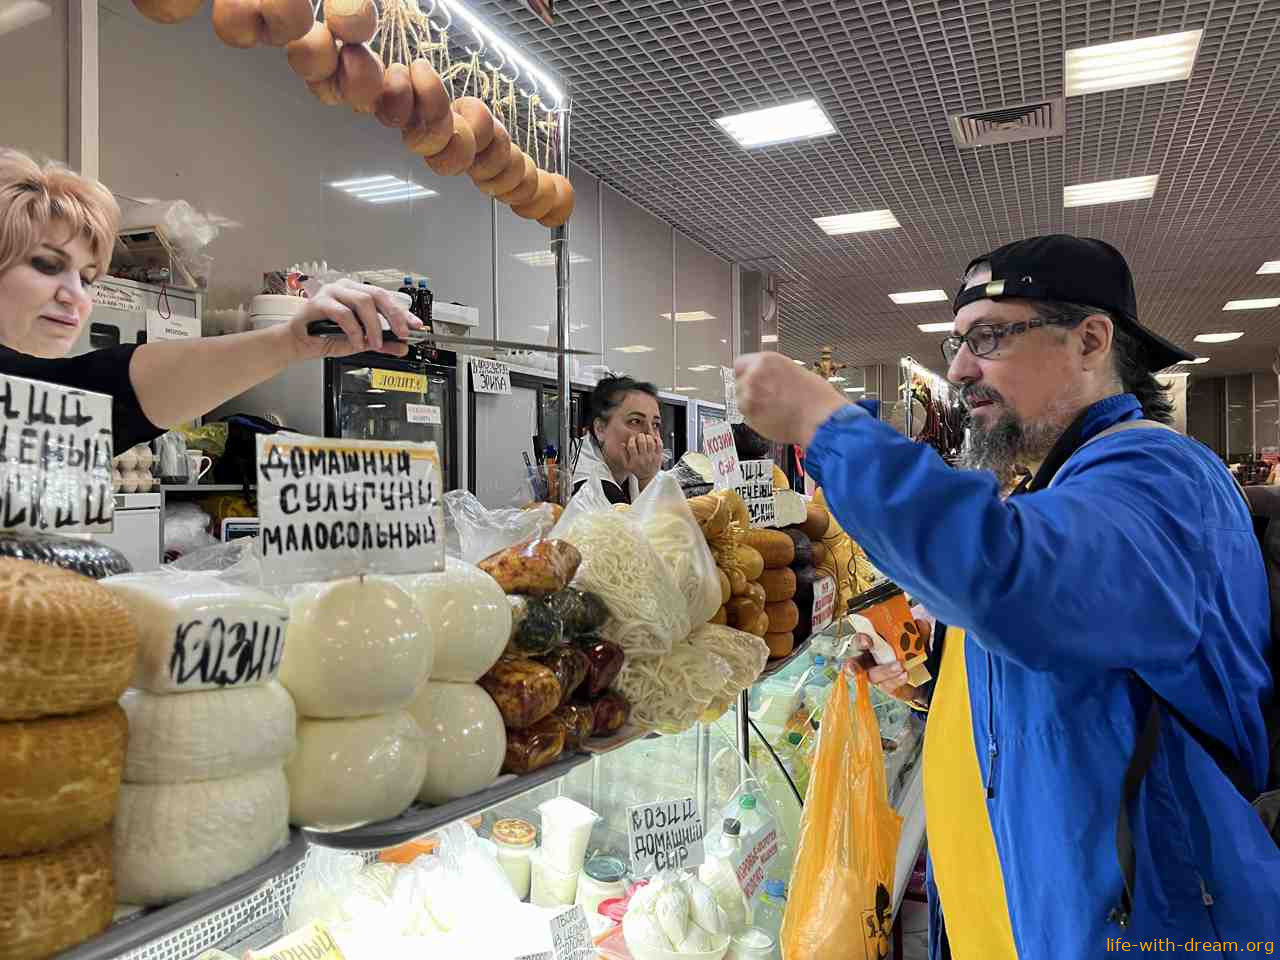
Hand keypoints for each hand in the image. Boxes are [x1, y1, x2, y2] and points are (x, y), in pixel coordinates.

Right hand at [285, 279, 421, 360]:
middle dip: (394, 315)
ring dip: (374, 326)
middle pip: (377, 295)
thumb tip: (402, 347)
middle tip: (402, 333)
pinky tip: (357, 342)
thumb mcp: (361, 342)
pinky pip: (344, 314)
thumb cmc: (325, 337)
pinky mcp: (319, 302)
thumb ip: (382, 343)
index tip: (416, 325)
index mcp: (357, 293)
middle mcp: (346, 288)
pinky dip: (354, 331)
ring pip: (363, 302)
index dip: (403, 312)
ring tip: (375, 342)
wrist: (298, 344)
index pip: (386, 298)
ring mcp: (332, 292)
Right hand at [622, 432, 662, 481]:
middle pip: (642, 442)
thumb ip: (623, 454)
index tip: (632, 439)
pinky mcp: (658, 456)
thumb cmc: (637, 471)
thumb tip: (622, 444)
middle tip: (639, 436)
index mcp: (635, 459)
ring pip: (651, 442)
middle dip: (640, 436)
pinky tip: (654, 438)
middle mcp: (644, 457)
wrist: (648, 478)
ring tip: (646, 437)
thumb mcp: (626, 465)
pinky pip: (659, 445)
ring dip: (648, 436)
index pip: (631, 446)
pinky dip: (657, 440)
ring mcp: (652, 456)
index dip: (631, 439)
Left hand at [734, 352, 848, 446]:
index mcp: (765, 361)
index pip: (740, 364)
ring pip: (741, 401)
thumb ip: (772, 372)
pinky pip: (747, 416)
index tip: (750, 379)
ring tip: (772, 408)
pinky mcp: (750, 418)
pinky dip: (756, 418)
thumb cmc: (816, 397)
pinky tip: (772, 417)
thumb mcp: (794, 370)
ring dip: (752, 404)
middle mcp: (753, 377)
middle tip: (766, 397)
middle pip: (739, 383)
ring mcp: (749, 398)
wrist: (821, 419)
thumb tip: (765, 377)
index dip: (746, 373)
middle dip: (750, 390)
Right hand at [848, 622, 931, 703]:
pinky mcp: (888, 689)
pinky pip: (888, 686)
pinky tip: (905, 675)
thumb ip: (918, 632)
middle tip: (870, 659)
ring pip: (872, 676)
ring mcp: (878, 677)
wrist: (925, 677)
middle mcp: (870, 662)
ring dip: (885, 670)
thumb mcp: (917, 640)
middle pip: (856, 662)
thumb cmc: (912, 654)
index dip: (859, 640)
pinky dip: (896, 680)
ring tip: (900, 665)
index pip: (858, 642)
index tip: (867, 640)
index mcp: (872, 647)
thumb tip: (920, 623)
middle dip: (855, 662)